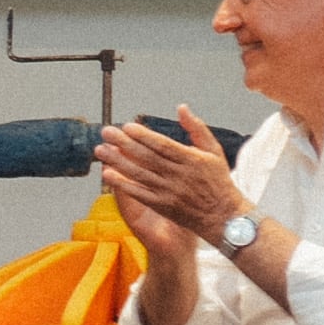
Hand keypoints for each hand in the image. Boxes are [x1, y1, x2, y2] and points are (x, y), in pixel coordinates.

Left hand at [94, 108, 243, 235]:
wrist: (223, 216)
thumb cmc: (218, 181)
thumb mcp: (214, 151)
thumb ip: (197, 128)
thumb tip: (181, 107)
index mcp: (191, 160)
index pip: (163, 145)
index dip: (143, 136)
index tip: (127, 126)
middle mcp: (179, 176)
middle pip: (147, 157)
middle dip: (124, 144)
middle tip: (106, 132)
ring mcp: (169, 192)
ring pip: (139, 174)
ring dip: (117, 162)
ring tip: (100, 150)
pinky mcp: (163, 206)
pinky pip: (139, 194)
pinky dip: (122, 184)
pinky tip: (107, 174)